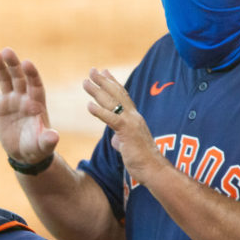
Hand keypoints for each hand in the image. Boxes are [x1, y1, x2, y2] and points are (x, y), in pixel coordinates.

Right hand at [0, 48, 59, 164]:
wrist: (24, 153)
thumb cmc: (37, 147)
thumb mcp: (43, 144)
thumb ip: (48, 139)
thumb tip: (54, 137)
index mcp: (37, 102)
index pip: (35, 84)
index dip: (32, 74)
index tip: (26, 63)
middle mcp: (24, 97)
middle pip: (19, 77)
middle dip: (14, 65)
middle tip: (7, 51)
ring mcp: (10, 99)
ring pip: (5, 79)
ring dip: (0, 67)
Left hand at [83, 68, 166, 184]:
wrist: (153, 170)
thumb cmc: (142, 161)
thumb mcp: (129, 146)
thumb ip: (122, 139)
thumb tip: (116, 140)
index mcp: (135, 118)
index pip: (123, 96)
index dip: (113, 83)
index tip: (105, 72)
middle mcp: (134, 116)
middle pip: (117, 94)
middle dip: (103, 81)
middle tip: (92, 70)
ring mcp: (132, 122)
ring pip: (112, 103)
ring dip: (97, 91)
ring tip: (85, 82)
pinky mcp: (127, 132)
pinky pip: (111, 119)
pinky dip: (99, 111)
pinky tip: (89, 105)